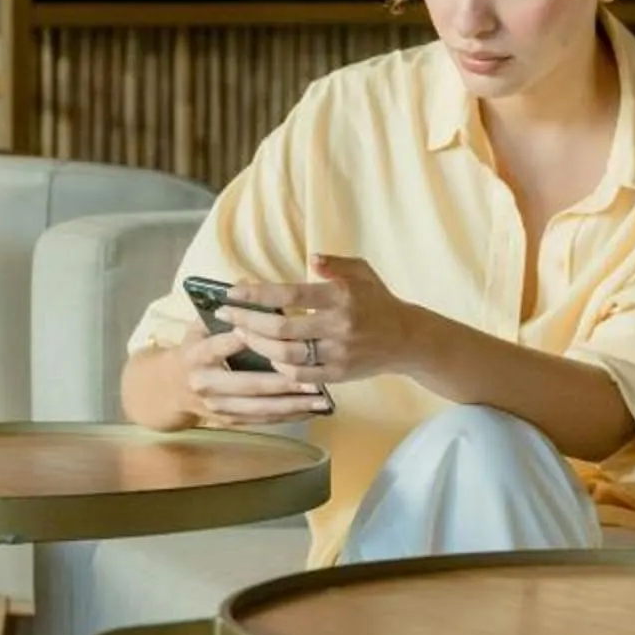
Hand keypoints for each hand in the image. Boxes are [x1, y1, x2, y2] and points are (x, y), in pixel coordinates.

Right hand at [142, 317, 332, 428]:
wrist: (170, 388)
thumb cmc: (194, 349)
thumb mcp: (198, 325)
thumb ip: (221, 306)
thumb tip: (245, 281)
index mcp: (196, 355)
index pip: (218, 347)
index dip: (239, 342)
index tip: (268, 334)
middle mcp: (205, 383)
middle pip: (247, 383)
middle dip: (281, 381)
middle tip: (311, 374)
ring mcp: (217, 406)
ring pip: (259, 407)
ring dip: (291, 403)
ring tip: (320, 396)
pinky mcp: (229, 421)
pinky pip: (262, 420)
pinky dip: (287, 416)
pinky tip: (311, 409)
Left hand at [222, 255, 419, 388]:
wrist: (408, 339)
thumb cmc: (378, 301)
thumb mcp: (362, 272)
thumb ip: (334, 263)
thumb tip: (310, 259)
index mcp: (341, 296)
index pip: (290, 293)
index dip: (257, 294)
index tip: (233, 291)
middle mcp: (339, 325)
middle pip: (281, 327)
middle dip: (247, 321)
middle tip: (226, 315)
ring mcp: (339, 353)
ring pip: (286, 354)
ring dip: (258, 345)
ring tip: (241, 334)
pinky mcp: (339, 375)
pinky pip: (300, 375)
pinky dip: (279, 367)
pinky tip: (268, 356)